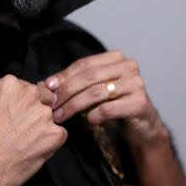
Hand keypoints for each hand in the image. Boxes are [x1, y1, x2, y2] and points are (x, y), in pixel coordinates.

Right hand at [0, 75, 66, 185]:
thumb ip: (10, 101)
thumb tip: (25, 106)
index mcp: (11, 84)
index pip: (29, 88)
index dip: (25, 104)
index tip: (16, 115)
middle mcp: (29, 94)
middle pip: (45, 98)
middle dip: (37, 112)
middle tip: (23, 129)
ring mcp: (43, 114)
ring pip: (53, 117)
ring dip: (43, 128)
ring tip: (24, 143)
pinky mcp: (54, 134)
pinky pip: (61, 134)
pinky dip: (51, 143)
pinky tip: (33, 150)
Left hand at [46, 51, 165, 148]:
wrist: (141, 127)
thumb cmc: (114, 106)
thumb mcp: (92, 92)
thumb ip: (72, 85)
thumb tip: (43, 84)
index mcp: (115, 58)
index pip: (84, 64)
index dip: (64, 76)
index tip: (47, 88)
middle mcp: (128, 66)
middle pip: (88, 77)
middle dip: (66, 91)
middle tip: (51, 105)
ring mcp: (136, 83)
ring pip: (96, 92)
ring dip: (74, 105)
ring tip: (61, 116)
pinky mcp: (139, 103)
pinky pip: (109, 108)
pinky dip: (94, 115)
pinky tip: (87, 121)